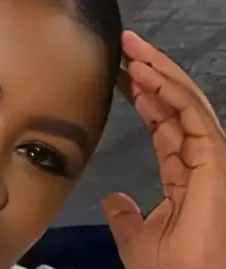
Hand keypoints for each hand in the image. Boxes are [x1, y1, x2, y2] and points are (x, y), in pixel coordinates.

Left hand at [101, 30, 225, 268]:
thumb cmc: (170, 268)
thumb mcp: (136, 235)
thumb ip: (126, 215)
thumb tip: (114, 200)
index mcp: (184, 174)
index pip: (164, 125)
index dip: (143, 99)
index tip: (120, 79)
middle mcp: (199, 160)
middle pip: (175, 106)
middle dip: (151, 75)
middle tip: (126, 50)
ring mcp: (210, 157)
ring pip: (184, 102)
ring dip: (158, 72)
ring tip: (132, 49)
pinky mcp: (215, 158)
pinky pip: (191, 114)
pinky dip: (169, 89)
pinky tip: (146, 71)